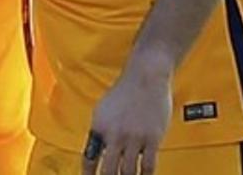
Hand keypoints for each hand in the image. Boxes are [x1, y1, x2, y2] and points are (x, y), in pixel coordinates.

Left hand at [84, 56, 171, 174]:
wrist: (145, 77)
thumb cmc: (124, 92)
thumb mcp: (103, 110)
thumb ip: (100, 132)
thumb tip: (97, 151)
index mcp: (99, 127)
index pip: (89, 159)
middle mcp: (115, 134)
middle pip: (108, 170)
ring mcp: (134, 137)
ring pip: (128, 172)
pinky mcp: (152, 138)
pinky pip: (148, 165)